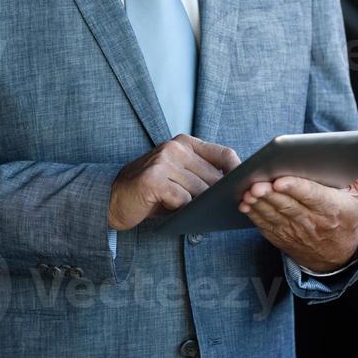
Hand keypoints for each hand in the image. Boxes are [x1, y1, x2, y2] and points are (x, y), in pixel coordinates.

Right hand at [108, 134, 240, 230]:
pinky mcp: (154, 180)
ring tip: (194, 214)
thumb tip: (235, 192)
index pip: (224, 154)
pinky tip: (175, 212)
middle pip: (215, 177)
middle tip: (221, 212)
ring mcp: (163, 161)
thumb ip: (202, 176)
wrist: (112, 199)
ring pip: (200, 191)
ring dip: (200, 207)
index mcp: (184, 143)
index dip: (239, 173)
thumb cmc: (151, 192)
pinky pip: (183, 200)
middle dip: (219, 197)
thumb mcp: (178, 177)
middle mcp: (174, 147)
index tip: (246, 189)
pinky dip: (183, 211)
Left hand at [238, 168, 357, 272]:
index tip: (281, 180)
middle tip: (257, 183)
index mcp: (333, 209)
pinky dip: (254, 215)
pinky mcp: (281, 237)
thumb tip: (357, 149)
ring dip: (259, 203)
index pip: (313, 196)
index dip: (296, 188)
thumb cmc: (349, 215)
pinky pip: (265, 225)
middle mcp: (313, 222)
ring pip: (274, 215)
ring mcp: (295, 231)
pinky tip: (245, 204)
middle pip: (288, 205)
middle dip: (271, 194)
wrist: (337, 254)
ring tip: (249, 191)